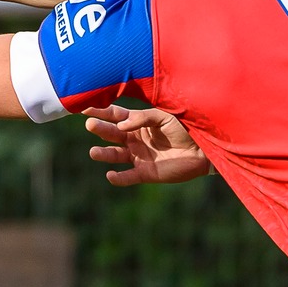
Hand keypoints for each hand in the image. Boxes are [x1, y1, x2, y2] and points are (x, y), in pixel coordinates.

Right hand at [82, 104, 208, 185]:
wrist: (202, 150)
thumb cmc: (185, 128)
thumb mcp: (164, 117)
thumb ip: (142, 118)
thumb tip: (121, 126)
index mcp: (138, 123)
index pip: (115, 116)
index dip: (101, 112)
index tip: (85, 108)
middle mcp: (134, 139)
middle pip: (112, 134)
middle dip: (100, 129)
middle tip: (89, 125)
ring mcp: (138, 156)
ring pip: (115, 155)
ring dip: (104, 154)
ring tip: (93, 152)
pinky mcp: (145, 173)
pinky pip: (128, 177)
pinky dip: (119, 178)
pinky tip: (110, 175)